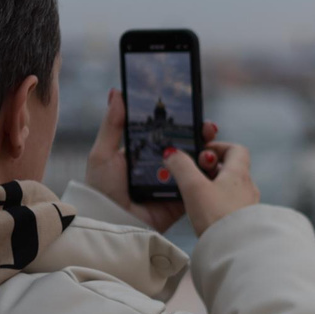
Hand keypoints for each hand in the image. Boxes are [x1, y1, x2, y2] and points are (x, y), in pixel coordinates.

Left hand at [88, 88, 221, 232]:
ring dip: (207, 153)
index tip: (192, 109)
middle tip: (208, 127)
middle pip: (186, 146)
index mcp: (144, 153)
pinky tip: (213, 165)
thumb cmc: (102, 188)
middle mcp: (161, 167)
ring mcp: (173, 183)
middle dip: (200, 134)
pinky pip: (199, 186)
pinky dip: (208, 176)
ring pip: (196, 164)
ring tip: (210, 147)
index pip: (167, 132)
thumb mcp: (103, 153)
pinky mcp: (183, 200)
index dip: (181, 121)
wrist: (110, 221)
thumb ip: (113, 124)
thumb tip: (117, 92)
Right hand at [166, 138, 258, 234]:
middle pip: (230, 169)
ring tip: (194, 194)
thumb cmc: (217, 216)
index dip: (218, 147)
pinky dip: (216, 203)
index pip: (236, 149)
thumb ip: (182, 167)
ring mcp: (248, 205)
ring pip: (229, 188)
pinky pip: (230, 205)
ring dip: (212, 186)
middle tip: (192, 175)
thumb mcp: (194, 187)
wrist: (236, 250)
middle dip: (210, 169)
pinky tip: (204, 213)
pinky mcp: (243, 222)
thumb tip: (172, 153)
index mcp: (239, 173)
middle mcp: (247, 187)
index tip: (201, 153)